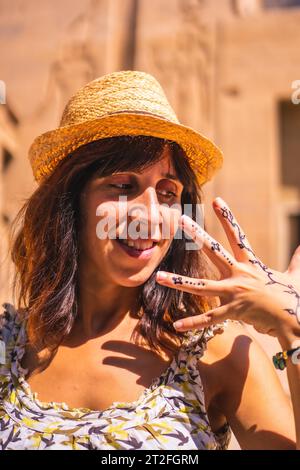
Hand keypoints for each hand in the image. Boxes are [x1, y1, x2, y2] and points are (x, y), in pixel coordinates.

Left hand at [155, 197, 299, 340]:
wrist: (295, 320)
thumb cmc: (293, 298)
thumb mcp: (296, 276)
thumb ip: (297, 260)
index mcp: (251, 264)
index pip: (238, 236)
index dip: (227, 218)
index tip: (217, 201)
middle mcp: (240, 275)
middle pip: (214, 251)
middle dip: (197, 234)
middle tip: (181, 219)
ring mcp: (234, 293)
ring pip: (201, 286)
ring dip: (179, 281)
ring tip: (159, 276)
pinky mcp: (233, 312)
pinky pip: (209, 319)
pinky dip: (193, 322)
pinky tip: (177, 325)